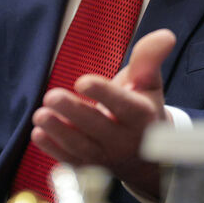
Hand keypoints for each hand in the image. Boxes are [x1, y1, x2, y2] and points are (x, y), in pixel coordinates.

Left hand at [30, 29, 176, 198]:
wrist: (146, 156)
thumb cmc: (143, 110)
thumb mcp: (150, 83)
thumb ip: (149, 58)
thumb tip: (165, 35)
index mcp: (141, 116)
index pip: (123, 105)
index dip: (103, 93)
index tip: (82, 81)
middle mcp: (124, 139)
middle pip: (97, 127)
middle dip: (73, 112)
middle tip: (51, 97)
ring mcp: (106, 157)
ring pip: (81, 146)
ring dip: (59, 131)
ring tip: (40, 115)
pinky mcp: (90, 167)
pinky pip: (71, 161)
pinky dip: (53, 150)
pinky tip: (38, 134)